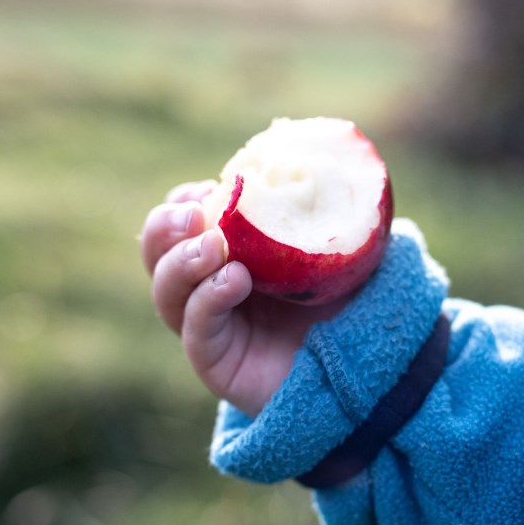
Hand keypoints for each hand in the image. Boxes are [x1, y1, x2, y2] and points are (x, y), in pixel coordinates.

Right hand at [141, 181, 345, 416]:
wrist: (365, 366)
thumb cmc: (350, 300)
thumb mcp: (341, 245)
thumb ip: (326, 208)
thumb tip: (328, 158)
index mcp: (227, 253)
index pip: (183, 224)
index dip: (182, 202)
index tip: (205, 188)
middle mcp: (207, 288)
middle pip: (158, 255)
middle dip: (164, 228)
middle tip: (192, 214)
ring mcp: (208, 326)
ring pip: (167, 292)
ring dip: (182, 263)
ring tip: (213, 246)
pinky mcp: (216, 362)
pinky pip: (195, 331)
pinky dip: (207, 300)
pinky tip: (233, 281)